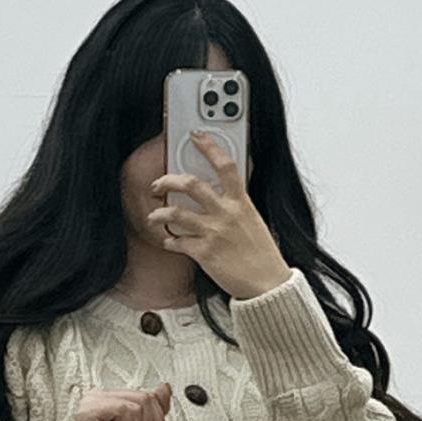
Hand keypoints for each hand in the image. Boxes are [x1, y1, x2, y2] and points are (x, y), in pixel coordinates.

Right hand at [72, 382, 171, 420]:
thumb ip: (152, 409)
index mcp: (112, 398)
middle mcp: (101, 396)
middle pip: (146, 398)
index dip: (159, 417)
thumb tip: (164, 388)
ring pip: (138, 405)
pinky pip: (125, 410)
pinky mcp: (90, 410)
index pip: (147, 395)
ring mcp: (94, 401)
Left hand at [149, 130, 291, 301]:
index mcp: (241, 202)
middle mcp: (226, 213)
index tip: (196, 136)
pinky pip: (177, 242)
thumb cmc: (262, 255)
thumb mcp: (253, 222)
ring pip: (175, 213)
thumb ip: (235, 207)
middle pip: (190, 184)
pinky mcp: (204, 253)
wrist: (267, 284)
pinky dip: (168, 242)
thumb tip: (219, 197)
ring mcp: (213, 232)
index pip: (225, 165)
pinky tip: (168, 242)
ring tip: (154, 217)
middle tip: (157, 185)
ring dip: (159, 214)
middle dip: (167, 181)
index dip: (209, 146)